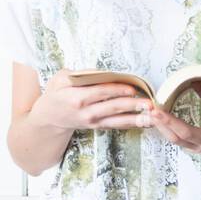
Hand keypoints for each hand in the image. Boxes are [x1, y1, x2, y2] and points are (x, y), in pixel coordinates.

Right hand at [27, 70, 150, 131]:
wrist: (49, 118)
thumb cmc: (55, 95)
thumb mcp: (59, 79)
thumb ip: (79, 74)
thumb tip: (101, 73)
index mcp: (76, 98)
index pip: (100, 92)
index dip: (117, 90)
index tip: (132, 88)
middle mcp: (86, 112)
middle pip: (112, 107)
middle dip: (132, 105)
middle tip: (148, 103)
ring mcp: (93, 122)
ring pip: (117, 120)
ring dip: (136, 117)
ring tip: (151, 115)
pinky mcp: (97, 126)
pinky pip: (116, 125)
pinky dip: (131, 123)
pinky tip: (145, 121)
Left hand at [138, 74, 200, 162]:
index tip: (194, 81)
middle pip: (187, 133)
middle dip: (169, 120)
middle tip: (154, 108)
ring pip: (177, 140)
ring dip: (161, 125)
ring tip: (148, 111)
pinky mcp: (195, 150)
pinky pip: (176, 141)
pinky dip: (164, 130)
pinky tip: (154, 118)